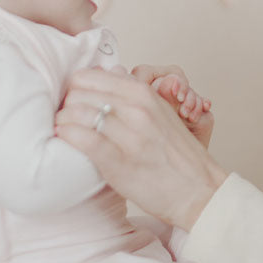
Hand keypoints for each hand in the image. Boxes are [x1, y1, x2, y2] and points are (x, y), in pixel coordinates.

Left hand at [56, 66, 227, 229]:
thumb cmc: (175, 156)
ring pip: (77, 113)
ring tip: (64, 132)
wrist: (199, 191)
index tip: (75, 103)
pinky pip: (83, 139)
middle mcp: (138, 109)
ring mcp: (130, 135)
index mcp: (144, 93)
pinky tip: (66, 141)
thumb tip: (108, 71)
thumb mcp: (160, 112)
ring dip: (63, 122)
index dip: (75, 89)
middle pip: (79, 93)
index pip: (89, 76)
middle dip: (66, 105)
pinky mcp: (120, 161)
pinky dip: (67, 137)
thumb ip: (133, 92)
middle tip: (67, 120)